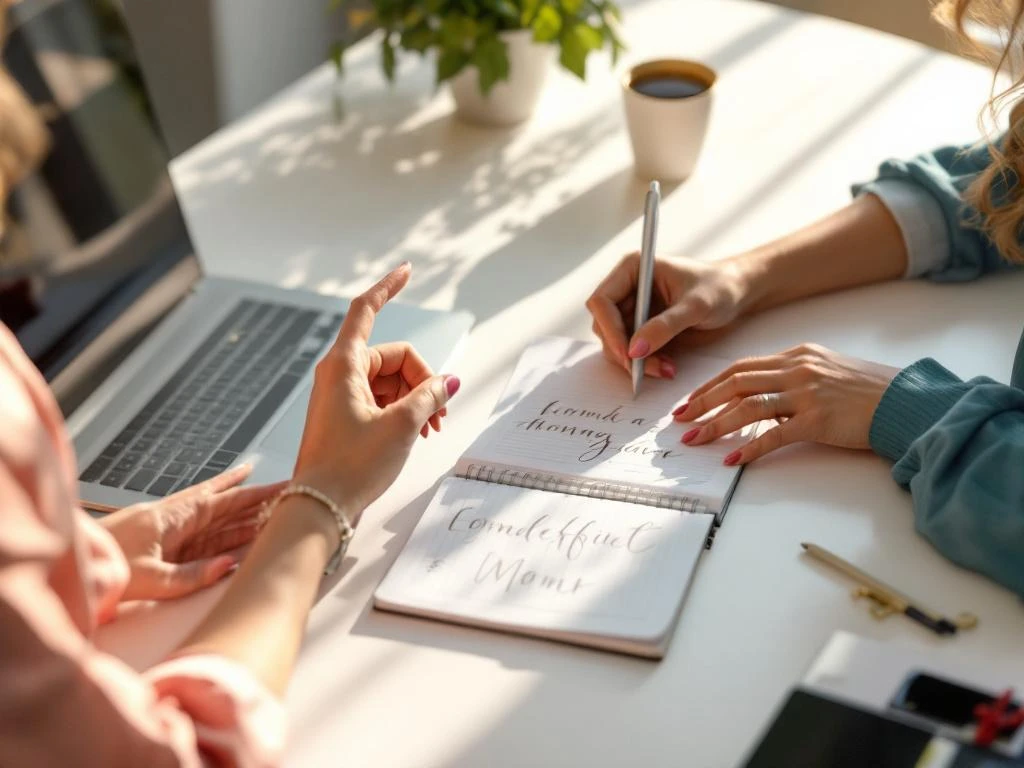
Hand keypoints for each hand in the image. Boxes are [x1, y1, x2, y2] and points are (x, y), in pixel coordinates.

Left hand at [100, 465, 284, 599]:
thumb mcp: (152, 580)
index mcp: (171, 518)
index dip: (255, 494)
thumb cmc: (101, 571)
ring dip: (239, 510)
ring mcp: (164, 527)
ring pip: (211, 515)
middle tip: (284, 492)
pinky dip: (217, 523)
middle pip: (222, 504)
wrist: (68, 564)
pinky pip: (197, 528)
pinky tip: (227, 522)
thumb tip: (228, 566)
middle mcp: (170, 517)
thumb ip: (193, 575)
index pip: (224, 502)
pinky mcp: (157, 539)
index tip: (282, 487)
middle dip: (254, 498)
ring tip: (266, 505)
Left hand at [292, 262, 458, 519]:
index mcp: (344, 364)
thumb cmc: (351, 466)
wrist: (320, 507)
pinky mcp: (345, 417)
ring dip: (416, 399)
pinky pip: (382, 400)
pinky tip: (417, 433)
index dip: (388, 287)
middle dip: (423, 380)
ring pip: (391, 381)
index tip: (407, 271)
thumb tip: (450, 381)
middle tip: (440, 414)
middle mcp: (339, 374)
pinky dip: (403, 411)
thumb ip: (431, 396)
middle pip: (393, 357)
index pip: (366, 310)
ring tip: (431, 430)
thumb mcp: (402, 426)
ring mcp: (341, 396)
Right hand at [586, 253, 748, 377]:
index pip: (602, 301)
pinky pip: (632, 351)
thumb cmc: (719, 287)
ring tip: (665, 368)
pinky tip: (667, 366)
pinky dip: (645, 363)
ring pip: (616, 343)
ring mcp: (633, 309)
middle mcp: (627, 288)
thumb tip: (635, 350)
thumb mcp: (695, 305)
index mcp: (632, 269)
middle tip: (645, 369)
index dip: (609, 329)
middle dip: (624, 350)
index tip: (628, 353)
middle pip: (604, 326)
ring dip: (636, 361)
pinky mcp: (642, 328)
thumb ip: (665, 326)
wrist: (736, 293)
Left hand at [675, 344, 898, 464]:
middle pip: (736, 383)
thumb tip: (758, 395)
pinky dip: (750, 448)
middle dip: (702, 403)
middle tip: (680, 420)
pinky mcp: (818, 420)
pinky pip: (774, 434)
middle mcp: (797, 369)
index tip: (690, 401)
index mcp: (796, 355)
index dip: (710, 385)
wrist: (904, 402)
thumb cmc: (866, 391)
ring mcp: (807, 393)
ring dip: (716, 424)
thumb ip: (791, 377)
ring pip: (747, 406)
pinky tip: (732, 459)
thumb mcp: (824, 372)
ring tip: (695, 439)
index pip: (740, 367)